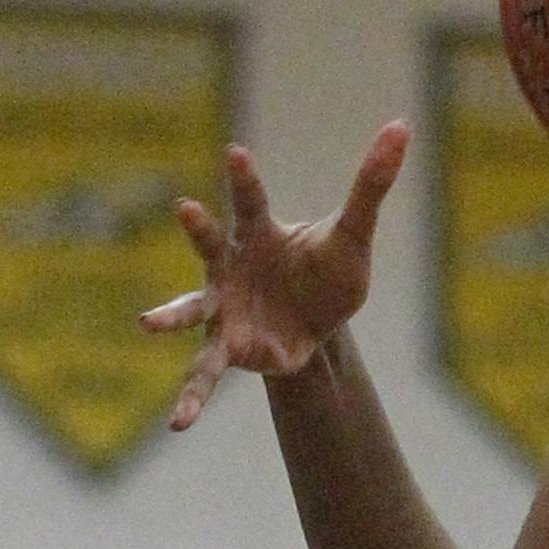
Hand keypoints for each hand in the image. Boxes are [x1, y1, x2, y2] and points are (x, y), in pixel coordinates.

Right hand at [142, 124, 408, 429]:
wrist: (319, 323)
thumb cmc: (327, 270)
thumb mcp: (355, 234)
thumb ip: (371, 185)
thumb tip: (401, 126)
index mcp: (257, 232)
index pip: (251, 200)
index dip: (245, 177)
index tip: (239, 154)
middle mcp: (230, 267)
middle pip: (211, 244)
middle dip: (200, 230)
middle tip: (186, 208)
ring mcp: (222, 309)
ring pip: (192, 311)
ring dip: (171, 315)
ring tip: (147, 322)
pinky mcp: (229, 348)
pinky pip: (206, 373)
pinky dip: (193, 396)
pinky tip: (178, 422)